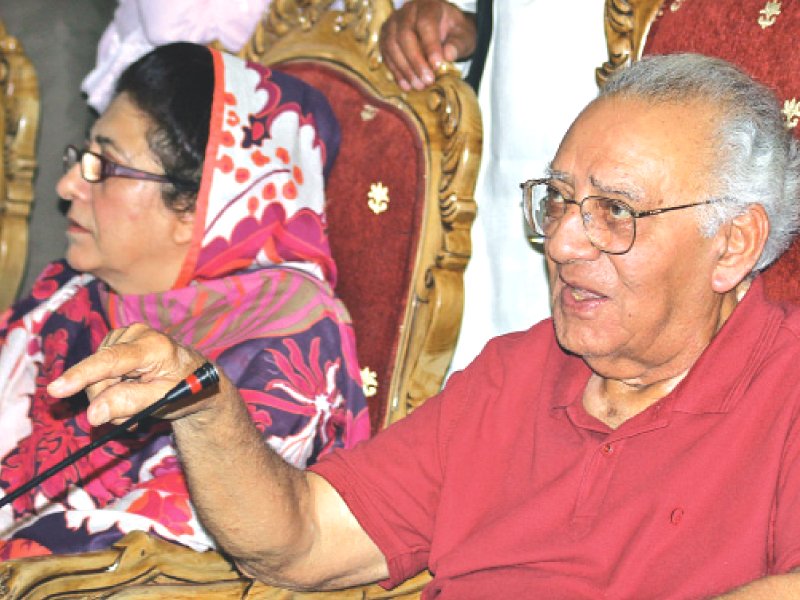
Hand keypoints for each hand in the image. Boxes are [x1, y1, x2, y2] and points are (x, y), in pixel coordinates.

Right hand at [48, 323, 213, 426]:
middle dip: (108, 401)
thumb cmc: (186, 388)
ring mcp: (124, 336)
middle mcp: (136, 334)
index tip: (57, 390)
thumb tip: (92, 414)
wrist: (195, 376)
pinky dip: (109, 389)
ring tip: (135, 406)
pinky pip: (98, 373)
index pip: (111, 360)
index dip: (82, 375)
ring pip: (96, 376)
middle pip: (99, 375)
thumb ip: (129, 403)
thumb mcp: (163, 399)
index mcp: (154, 346)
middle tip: (132, 419)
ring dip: (109, 398)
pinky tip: (128, 393)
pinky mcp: (116, 343)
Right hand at [380, 0, 476, 90]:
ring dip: (405, 69)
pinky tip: (407, 85)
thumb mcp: (464, 36)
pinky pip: (387, 55)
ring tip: (419, 86)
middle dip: (416, 62)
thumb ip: (458, 44)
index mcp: (429, 6)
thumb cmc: (454, 32)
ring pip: (392, 46)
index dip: (430, 46)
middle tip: (428, 81)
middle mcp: (407, 12)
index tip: (437, 66)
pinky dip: (396, 72)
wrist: (443, 29)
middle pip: (405, 36)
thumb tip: (448, 55)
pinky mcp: (386, 38)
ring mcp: (393, 24)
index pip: (425, 24)